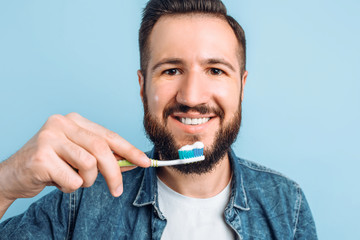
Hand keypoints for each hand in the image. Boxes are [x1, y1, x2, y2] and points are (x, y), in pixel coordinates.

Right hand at [0, 113, 149, 205]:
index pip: (109, 135)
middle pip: (102, 149)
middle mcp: (62, 123)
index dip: (129, 150)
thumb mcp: (80, 158)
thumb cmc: (51, 165)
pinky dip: (69, 187)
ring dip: (86, 181)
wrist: (13, 175)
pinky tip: (56, 181)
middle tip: (117, 190)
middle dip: (114, 173)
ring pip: (89, 165)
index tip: (145, 162)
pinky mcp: (40, 156)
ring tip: (72, 180)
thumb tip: (133, 162)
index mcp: (74, 120)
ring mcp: (50, 138)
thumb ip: (104, 157)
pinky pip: (72, 179)